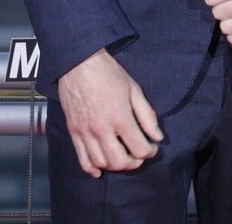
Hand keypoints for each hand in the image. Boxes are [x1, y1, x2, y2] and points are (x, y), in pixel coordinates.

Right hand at [57, 48, 163, 177]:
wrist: (78, 63)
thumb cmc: (108, 73)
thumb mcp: (133, 89)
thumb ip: (147, 115)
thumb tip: (157, 136)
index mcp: (119, 116)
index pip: (139, 148)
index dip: (150, 151)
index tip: (153, 146)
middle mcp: (101, 129)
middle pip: (120, 161)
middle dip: (134, 163)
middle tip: (139, 155)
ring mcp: (85, 132)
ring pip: (102, 163)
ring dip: (115, 166)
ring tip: (123, 157)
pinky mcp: (74, 132)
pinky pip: (82, 160)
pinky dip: (92, 169)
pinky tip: (100, 169)